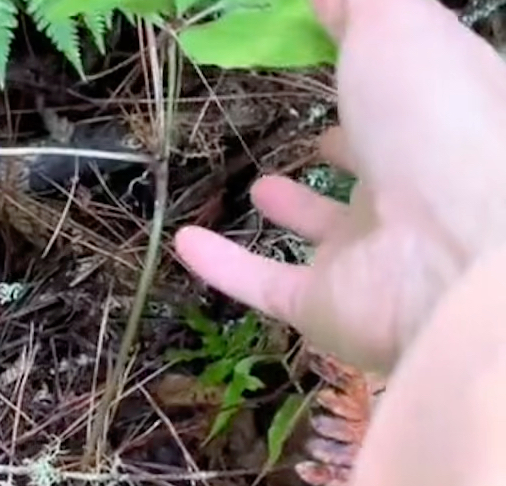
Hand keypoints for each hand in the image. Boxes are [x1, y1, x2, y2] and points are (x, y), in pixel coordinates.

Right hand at [174, 0, 505, 373]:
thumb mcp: (394, 27)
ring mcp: (371, 253)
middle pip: (379, 166)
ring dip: (298, 210)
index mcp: (441, 119)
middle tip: (317, 131)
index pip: (411, 92)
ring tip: (261, 185)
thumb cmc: (432, 121)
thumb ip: (357, 3)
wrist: (450, 252)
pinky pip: (264, 282)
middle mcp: (415, 187)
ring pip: (330, 231)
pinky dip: (223, 264)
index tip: (327, 46)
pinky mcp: (327, 304)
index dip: (378, 70)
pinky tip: (186, 240)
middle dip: (348, 147)